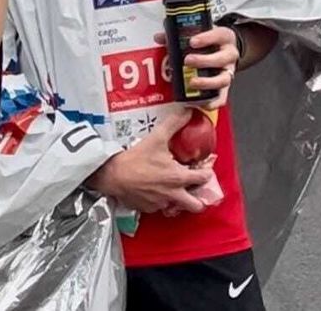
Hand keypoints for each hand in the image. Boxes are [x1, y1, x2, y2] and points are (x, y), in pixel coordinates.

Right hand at [86, 108, 212, 213]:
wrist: (113, 174)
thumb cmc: (136, 159)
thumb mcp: (157, 137)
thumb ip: (174, 123)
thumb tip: (187, 112)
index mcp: (178, 177)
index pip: (204, 179)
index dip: (207, 172)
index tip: (204, 168)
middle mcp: (173, 194)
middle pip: (196, 205)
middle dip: (199, 198)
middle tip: (195, 188)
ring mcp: (160, 204)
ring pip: (177, 207)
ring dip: (179, 200)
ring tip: (175, 189)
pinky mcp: (148, 209)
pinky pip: (159, 208)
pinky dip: (160, 201)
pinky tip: (156, 190)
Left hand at [153, 28, 237, 108]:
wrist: (221, 51)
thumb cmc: (209, 43)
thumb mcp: (198, 34)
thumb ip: (179, 35)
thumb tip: (159, 37)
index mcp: (225, 38)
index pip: (220, 35)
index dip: (207, 38)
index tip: (192, 42)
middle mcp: (229, 55)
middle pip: (222, 58)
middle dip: (204, 60)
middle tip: (188, 60)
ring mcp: (228, 72)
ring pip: (223, 79)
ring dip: (207, 82)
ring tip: (192, 82)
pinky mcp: (225, 87)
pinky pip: (222, 97)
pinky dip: (212, 102)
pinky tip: (200, 102)